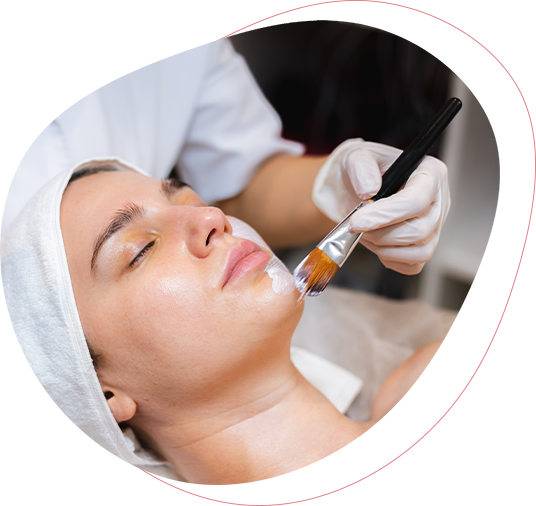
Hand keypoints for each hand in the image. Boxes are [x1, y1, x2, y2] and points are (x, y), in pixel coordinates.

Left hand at [312, 139, 449, 274]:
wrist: (352, 188)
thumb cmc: (360, 171)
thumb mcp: (355, 157)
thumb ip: (361, 167)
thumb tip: (369, 191)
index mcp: (430, 173)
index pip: (417, 200)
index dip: (386, 215)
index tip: (356, 221)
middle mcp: (439, 201)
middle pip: (419, 231)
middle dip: (381, 234)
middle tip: (356, 226)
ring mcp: (435, 226)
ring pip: (420, 252)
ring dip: (384, 248)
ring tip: (365, 233)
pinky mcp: (424, 246)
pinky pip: (413, 265)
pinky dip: (390, 259)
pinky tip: (376, 244)